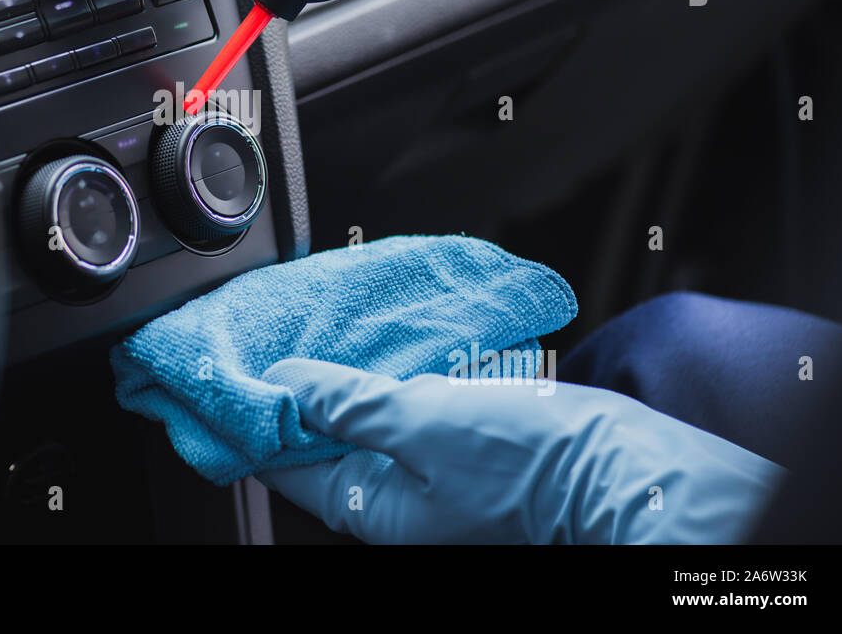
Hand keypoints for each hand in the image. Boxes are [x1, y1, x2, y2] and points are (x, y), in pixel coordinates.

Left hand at [257, 358, 783, 543]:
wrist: (618, 465)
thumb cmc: (529, 462)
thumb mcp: (421, 422)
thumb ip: (347, 402)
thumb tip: (286, 382)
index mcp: (372, 507)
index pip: (284, 464)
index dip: (251, 421)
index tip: (223, 382)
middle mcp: (393, 496)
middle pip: (318, 441)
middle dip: (290, 394)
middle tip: (265, 344)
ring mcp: (425, 471)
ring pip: (359, 421)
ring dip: (334, 381)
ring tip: (309, 335)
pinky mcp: (455, 442)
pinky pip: (400, 409)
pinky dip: (379, 378)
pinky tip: (372, 344)